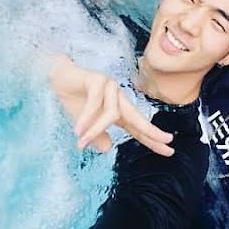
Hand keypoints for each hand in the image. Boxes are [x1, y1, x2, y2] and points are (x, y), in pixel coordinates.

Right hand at [49, 55, 174, 155]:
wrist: (59, 78)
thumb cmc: (75, 100)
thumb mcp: (85, 125)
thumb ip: (97, 136)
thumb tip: (108, 149)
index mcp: (118, 110)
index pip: (138, 127)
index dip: (152, 138)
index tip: (169, 150)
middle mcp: (118, 98)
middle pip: (137, 116)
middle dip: (151, 130)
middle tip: (166, 141)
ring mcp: (110, 87)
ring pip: (111, 113)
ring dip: (95, 130)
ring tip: (80, 143)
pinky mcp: (97, 79)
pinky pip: (95, 100)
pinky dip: (87, 116)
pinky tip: (78, 129)